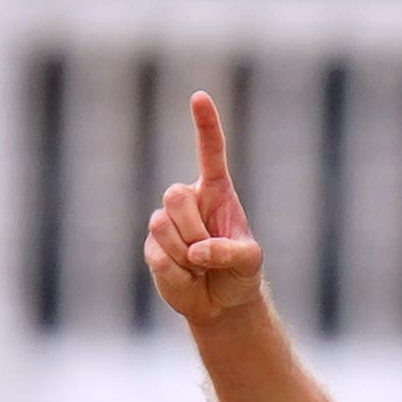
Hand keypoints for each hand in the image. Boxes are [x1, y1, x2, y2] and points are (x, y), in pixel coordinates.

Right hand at [143, 91, 265, 330]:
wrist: (220, 304)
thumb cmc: (239, 274)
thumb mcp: (249, 262)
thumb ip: (232, 252)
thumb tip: (199, 253)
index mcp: (216, 192)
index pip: (210, 152)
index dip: (205, 125)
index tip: (199, 96)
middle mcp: (189, 201)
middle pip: (174, 195)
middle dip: (192, 228)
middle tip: (206, 253)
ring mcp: (166, 223)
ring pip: (161, 224)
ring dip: (184, 253)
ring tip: (198, 267)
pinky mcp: (152, 248)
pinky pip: (157, 255)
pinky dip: (177, 274)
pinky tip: (187, 278)